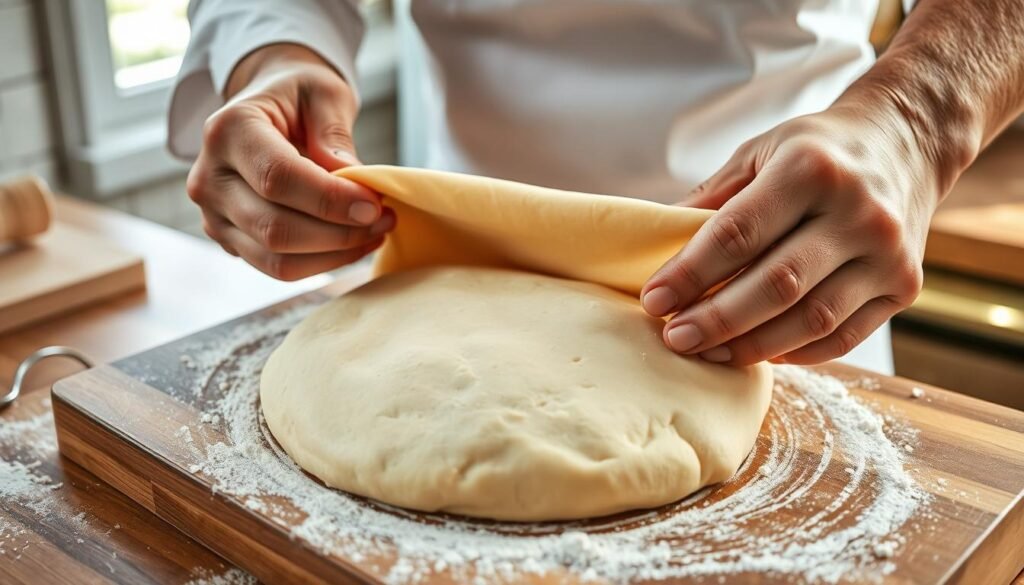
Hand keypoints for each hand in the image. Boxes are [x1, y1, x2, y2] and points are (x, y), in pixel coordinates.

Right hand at [186, 43, 393, 280]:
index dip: (330, 200)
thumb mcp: (322, 94)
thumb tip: (353, 183)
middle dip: (339, 233)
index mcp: (228, 130)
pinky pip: (278, 268)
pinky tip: (354, 242)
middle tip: (385, 219)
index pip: (278, 178)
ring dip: (335, 255)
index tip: (375, 205)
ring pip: (277, 260)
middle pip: (275, 228)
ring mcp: (213, 215)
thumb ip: (334, 135)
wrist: (266, 109)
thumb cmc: (296, 95)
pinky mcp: (229, 240)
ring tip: (375, 232)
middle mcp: (210, 177)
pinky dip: (322, 262)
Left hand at [641, 104, 936, 365]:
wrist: (907, 143)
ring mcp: (888, 253)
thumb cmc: (817, 151)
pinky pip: (843, 337)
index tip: (654, 299)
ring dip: (751, 345)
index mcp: (811, 169)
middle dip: (716, 319)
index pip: (738, 234)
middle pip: (776, 284)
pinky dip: (795, 352)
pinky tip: (757, 351)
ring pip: (811, 320)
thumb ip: (710, 200)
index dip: (690, 273)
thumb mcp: (759, 152)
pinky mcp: (905, 287)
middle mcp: (858, 211)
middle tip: (675, 337)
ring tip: (708, 352)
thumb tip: (654, 246)